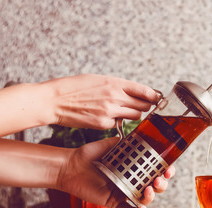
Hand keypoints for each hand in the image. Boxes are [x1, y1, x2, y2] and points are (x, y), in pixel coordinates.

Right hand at [44, 74, 160, 129]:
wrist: (54, 100)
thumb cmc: (74, 87)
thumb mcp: (98, 79)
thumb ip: (117, 86)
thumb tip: (133, 92)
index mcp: (115, 82)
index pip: (145, 90)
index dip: (154, 95)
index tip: (157, 98)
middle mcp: (115, 97)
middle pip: (144, 105)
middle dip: (145, 105)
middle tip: (143, 105)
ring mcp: (110, 111)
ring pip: (135, 115)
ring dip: (133, 113)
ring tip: (123, 110)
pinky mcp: (104, 124)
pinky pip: (119, 123)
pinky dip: (117, 120)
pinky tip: (107, 116)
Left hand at [56, 137, 174, 207]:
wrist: (71, 166)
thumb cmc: (89, 155)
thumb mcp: (110, 145)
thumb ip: (125, 142)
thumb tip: (139, 134)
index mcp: (133, 167)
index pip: (155, 170)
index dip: (165, 170)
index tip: (169, 167)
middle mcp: (131, 180)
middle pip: (155, 186)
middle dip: (162, 184)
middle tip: (160, 178)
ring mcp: (124, 191)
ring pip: (145, 198)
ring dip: (152, 195)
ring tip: (149, 188)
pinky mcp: (114, 201)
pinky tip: (141, 207)